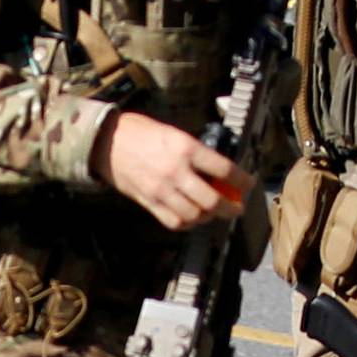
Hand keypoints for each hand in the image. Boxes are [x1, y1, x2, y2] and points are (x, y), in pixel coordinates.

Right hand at [93, 111, 252, 232]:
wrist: (107, 141)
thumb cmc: (141, 132)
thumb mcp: (175, 133)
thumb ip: (196, 153)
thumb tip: (219, 172)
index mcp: (186, 148)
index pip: (224, 169)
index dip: (242, 181)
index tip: (249, 185)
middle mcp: (176, 171)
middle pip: (212, 200)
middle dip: (230, 207)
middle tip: (236, 207)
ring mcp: (161, 190)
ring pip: (195, 215)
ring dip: (209, 217)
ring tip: (213, 212)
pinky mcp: (148, 202)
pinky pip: (174, 222)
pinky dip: (188, 223)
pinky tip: (192, 217)